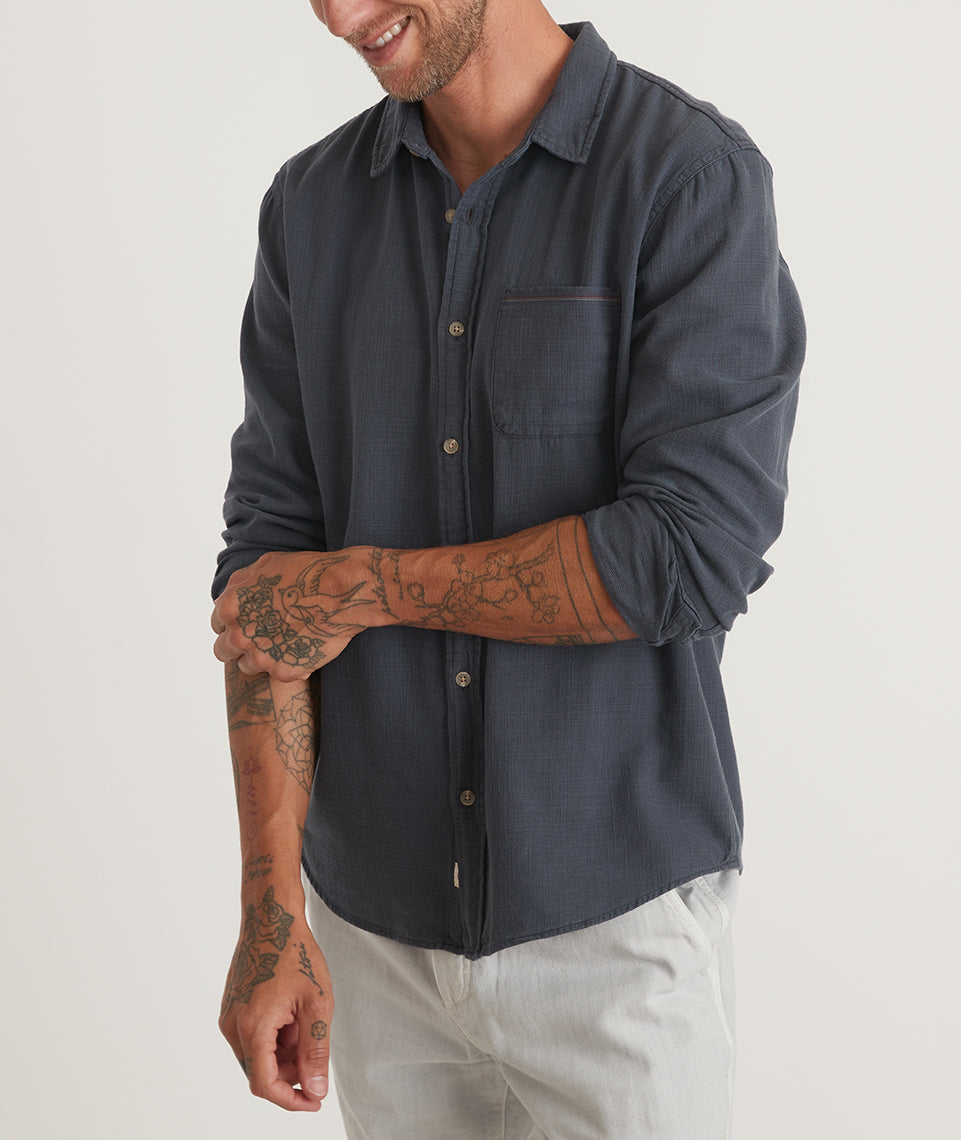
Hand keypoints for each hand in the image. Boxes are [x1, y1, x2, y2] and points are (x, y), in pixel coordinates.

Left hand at [212, 549, 381, 679]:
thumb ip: (239, 585)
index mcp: (230, 608)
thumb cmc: (306, 573)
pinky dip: (287, 664)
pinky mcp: (284, 671)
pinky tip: (301, 648)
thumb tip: (224, 599)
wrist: (341, 592)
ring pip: (247, 666)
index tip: (248, 622)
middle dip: (239, 644)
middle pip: (223, 650)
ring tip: (282, 643)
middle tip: (260, 637)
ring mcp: (261, 656)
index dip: (233, 622)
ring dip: (260, 657)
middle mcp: (240, 635)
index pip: (217, 624)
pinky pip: (277, 673)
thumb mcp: (265, 566)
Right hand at [219, 888, 333, 1111]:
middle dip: (291, 1068)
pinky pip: (251, 1036)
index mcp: (252, 1028)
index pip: (266, 1086)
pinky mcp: (230, 1007)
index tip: (315, 1100)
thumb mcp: (317, 1004)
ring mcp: (228, 1016)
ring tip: (303, 1016)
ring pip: (257, 1054)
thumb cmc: (296, 954)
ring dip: (283, 1049)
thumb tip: (315, 1090)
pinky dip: (273, 1035)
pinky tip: (290, 1009)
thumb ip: (315, 1051)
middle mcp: (232, 1026)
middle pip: (261, 1071)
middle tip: (314, 1039)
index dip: (291, 1100)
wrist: (271, 917)